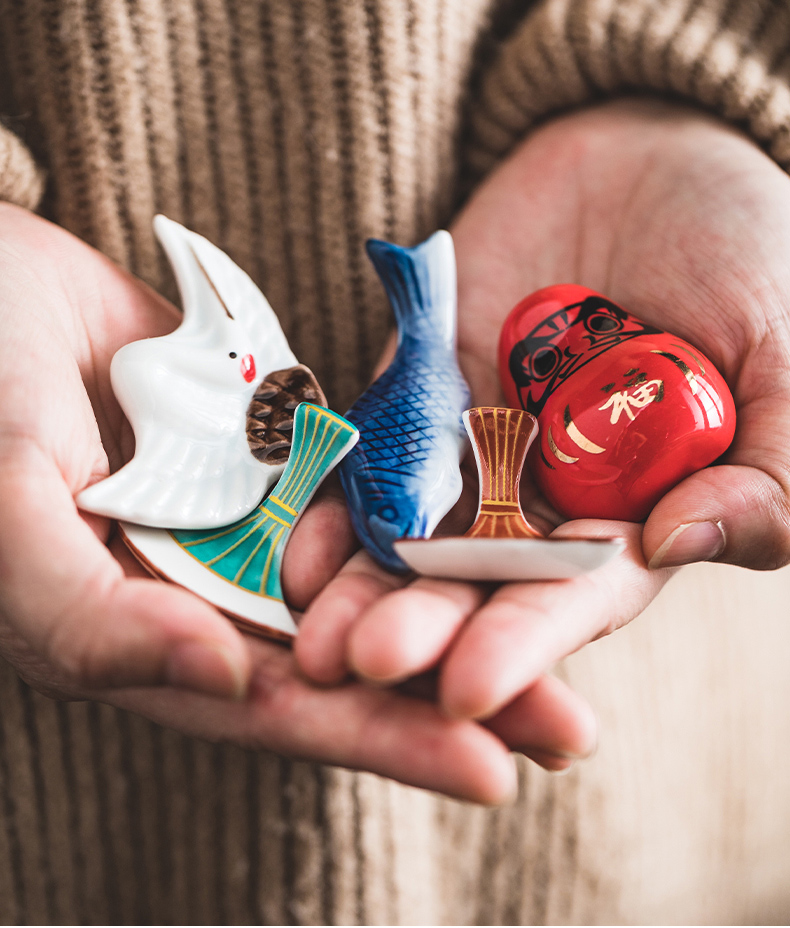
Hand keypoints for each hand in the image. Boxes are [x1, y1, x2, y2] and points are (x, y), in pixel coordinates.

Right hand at [0, 205, 571, 803]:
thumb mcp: (5, 511)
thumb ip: (90, 616)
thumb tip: (219, 680)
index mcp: (138, 630)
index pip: (271, 704)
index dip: (376, 739)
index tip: (488, 768)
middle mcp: (204, 583)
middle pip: (343, 652)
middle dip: (452, 689)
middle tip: (570, 730)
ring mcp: (244, 505)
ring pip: (366, 571)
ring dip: (459, 601)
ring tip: (566, 625)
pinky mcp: (272, 436)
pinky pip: (359, 476)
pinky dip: (425, 502)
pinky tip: (504, 518)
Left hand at [296, 98, 789, 738]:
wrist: (650, 148)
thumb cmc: (747, 247)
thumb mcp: (787, 354)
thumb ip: (773, 466)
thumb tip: (682, 542)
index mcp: (639, 505)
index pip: (578, 594)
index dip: (527, 643)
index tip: (470, 689)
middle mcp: (550, 491)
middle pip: (478, 578)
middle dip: (422, 625)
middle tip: (356, 663)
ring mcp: (477, 436)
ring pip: (412, 527)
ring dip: (360, 581)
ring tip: (305, 630)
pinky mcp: (419, 381)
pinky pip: (370, 443)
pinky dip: (334, 489)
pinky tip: (292, 536)